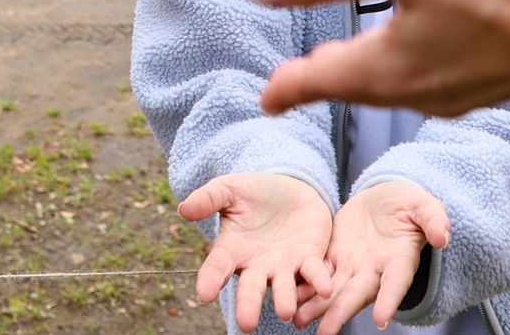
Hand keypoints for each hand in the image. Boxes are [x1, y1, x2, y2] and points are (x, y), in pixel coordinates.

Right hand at [179, 171, 333, 328]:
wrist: (291, 188)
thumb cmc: (254, 192)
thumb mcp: (229, 189)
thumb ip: (208, 198)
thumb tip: (183, 209)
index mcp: (233, 249)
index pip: (217, 267)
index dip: (210, 280)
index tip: (203, 295)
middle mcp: (257, 265)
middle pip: (251, 288)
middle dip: (249, 305)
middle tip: (246, 324)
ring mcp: (284, 266)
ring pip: (284, 288)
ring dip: (285, 300)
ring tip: (286, 312)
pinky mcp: (310, 259)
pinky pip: (314, 273)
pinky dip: (319, 282)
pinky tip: (326, 290)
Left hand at [250, 0, 509, 117]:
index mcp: (385, 69)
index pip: (318, 82)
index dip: (286, 88)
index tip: (264, 99)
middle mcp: (419, 92)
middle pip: (357, 86)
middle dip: (325, 81)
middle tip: (298, 80)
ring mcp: (461, 93)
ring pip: (397, 87)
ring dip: (366, 75)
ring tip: (350, 63)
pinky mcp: (494, 81)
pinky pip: (433, 83)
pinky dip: (408, 70)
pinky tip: (420, 52)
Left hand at [311, 183, 448, 333]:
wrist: (386, 198)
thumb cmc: (410, 204)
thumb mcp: (425, 206)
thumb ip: (433, 220)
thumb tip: (443, 237)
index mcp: (400, 259)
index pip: (396, 283)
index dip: (389, 300)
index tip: (380, 321)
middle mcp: (376, 269)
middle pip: (358, 293)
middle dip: (341, 313)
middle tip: (325, 333)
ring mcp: (354, 264)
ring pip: (334, 289)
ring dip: (317, 306)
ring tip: (298, 320)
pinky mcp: (335, 254)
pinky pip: (318, 272)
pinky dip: (305, 284)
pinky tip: (289, 294)